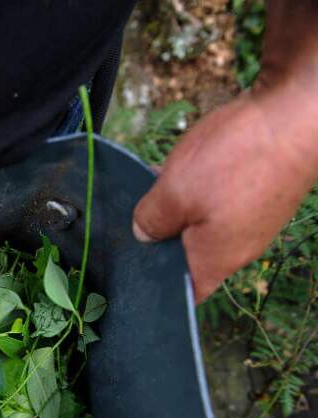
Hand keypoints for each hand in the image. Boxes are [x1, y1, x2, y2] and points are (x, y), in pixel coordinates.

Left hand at [132, 86, 317, 302]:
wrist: (298, 113)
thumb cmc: (238, 159)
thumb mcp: (174, 192)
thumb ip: (152, 220)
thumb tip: (143, 236)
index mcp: (216, 259)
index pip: (185, 291)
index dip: (157, 286)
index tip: (132, 270)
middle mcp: (238, 247)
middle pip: (189, 253)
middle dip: (160, 236)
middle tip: (135, 214)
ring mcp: (252, 219)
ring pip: (202, 222)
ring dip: (178, 206)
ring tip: (156, 182)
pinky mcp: (259, 193)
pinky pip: (220, 199)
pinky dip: (199, 188)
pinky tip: (183, 166)